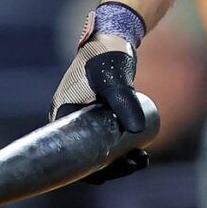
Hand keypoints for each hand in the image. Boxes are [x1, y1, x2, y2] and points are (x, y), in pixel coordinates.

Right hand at [50, 1, 148, 182]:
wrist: (113, 36)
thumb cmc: (106, 55)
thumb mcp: (114, 80)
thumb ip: (124, 101)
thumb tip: (138, 131)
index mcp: (63, 116)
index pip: (72, 156)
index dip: (93, 171)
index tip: (117, 172)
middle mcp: (69, 120)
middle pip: (87, 155)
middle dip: (112, 167)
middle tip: (137, 164)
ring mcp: (83, 117)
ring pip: (99, 148)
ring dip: (119, 159)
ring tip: (143, 160)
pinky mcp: (97, 112)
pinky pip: (106, 137)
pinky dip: (120, 148)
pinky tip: (138, 154)